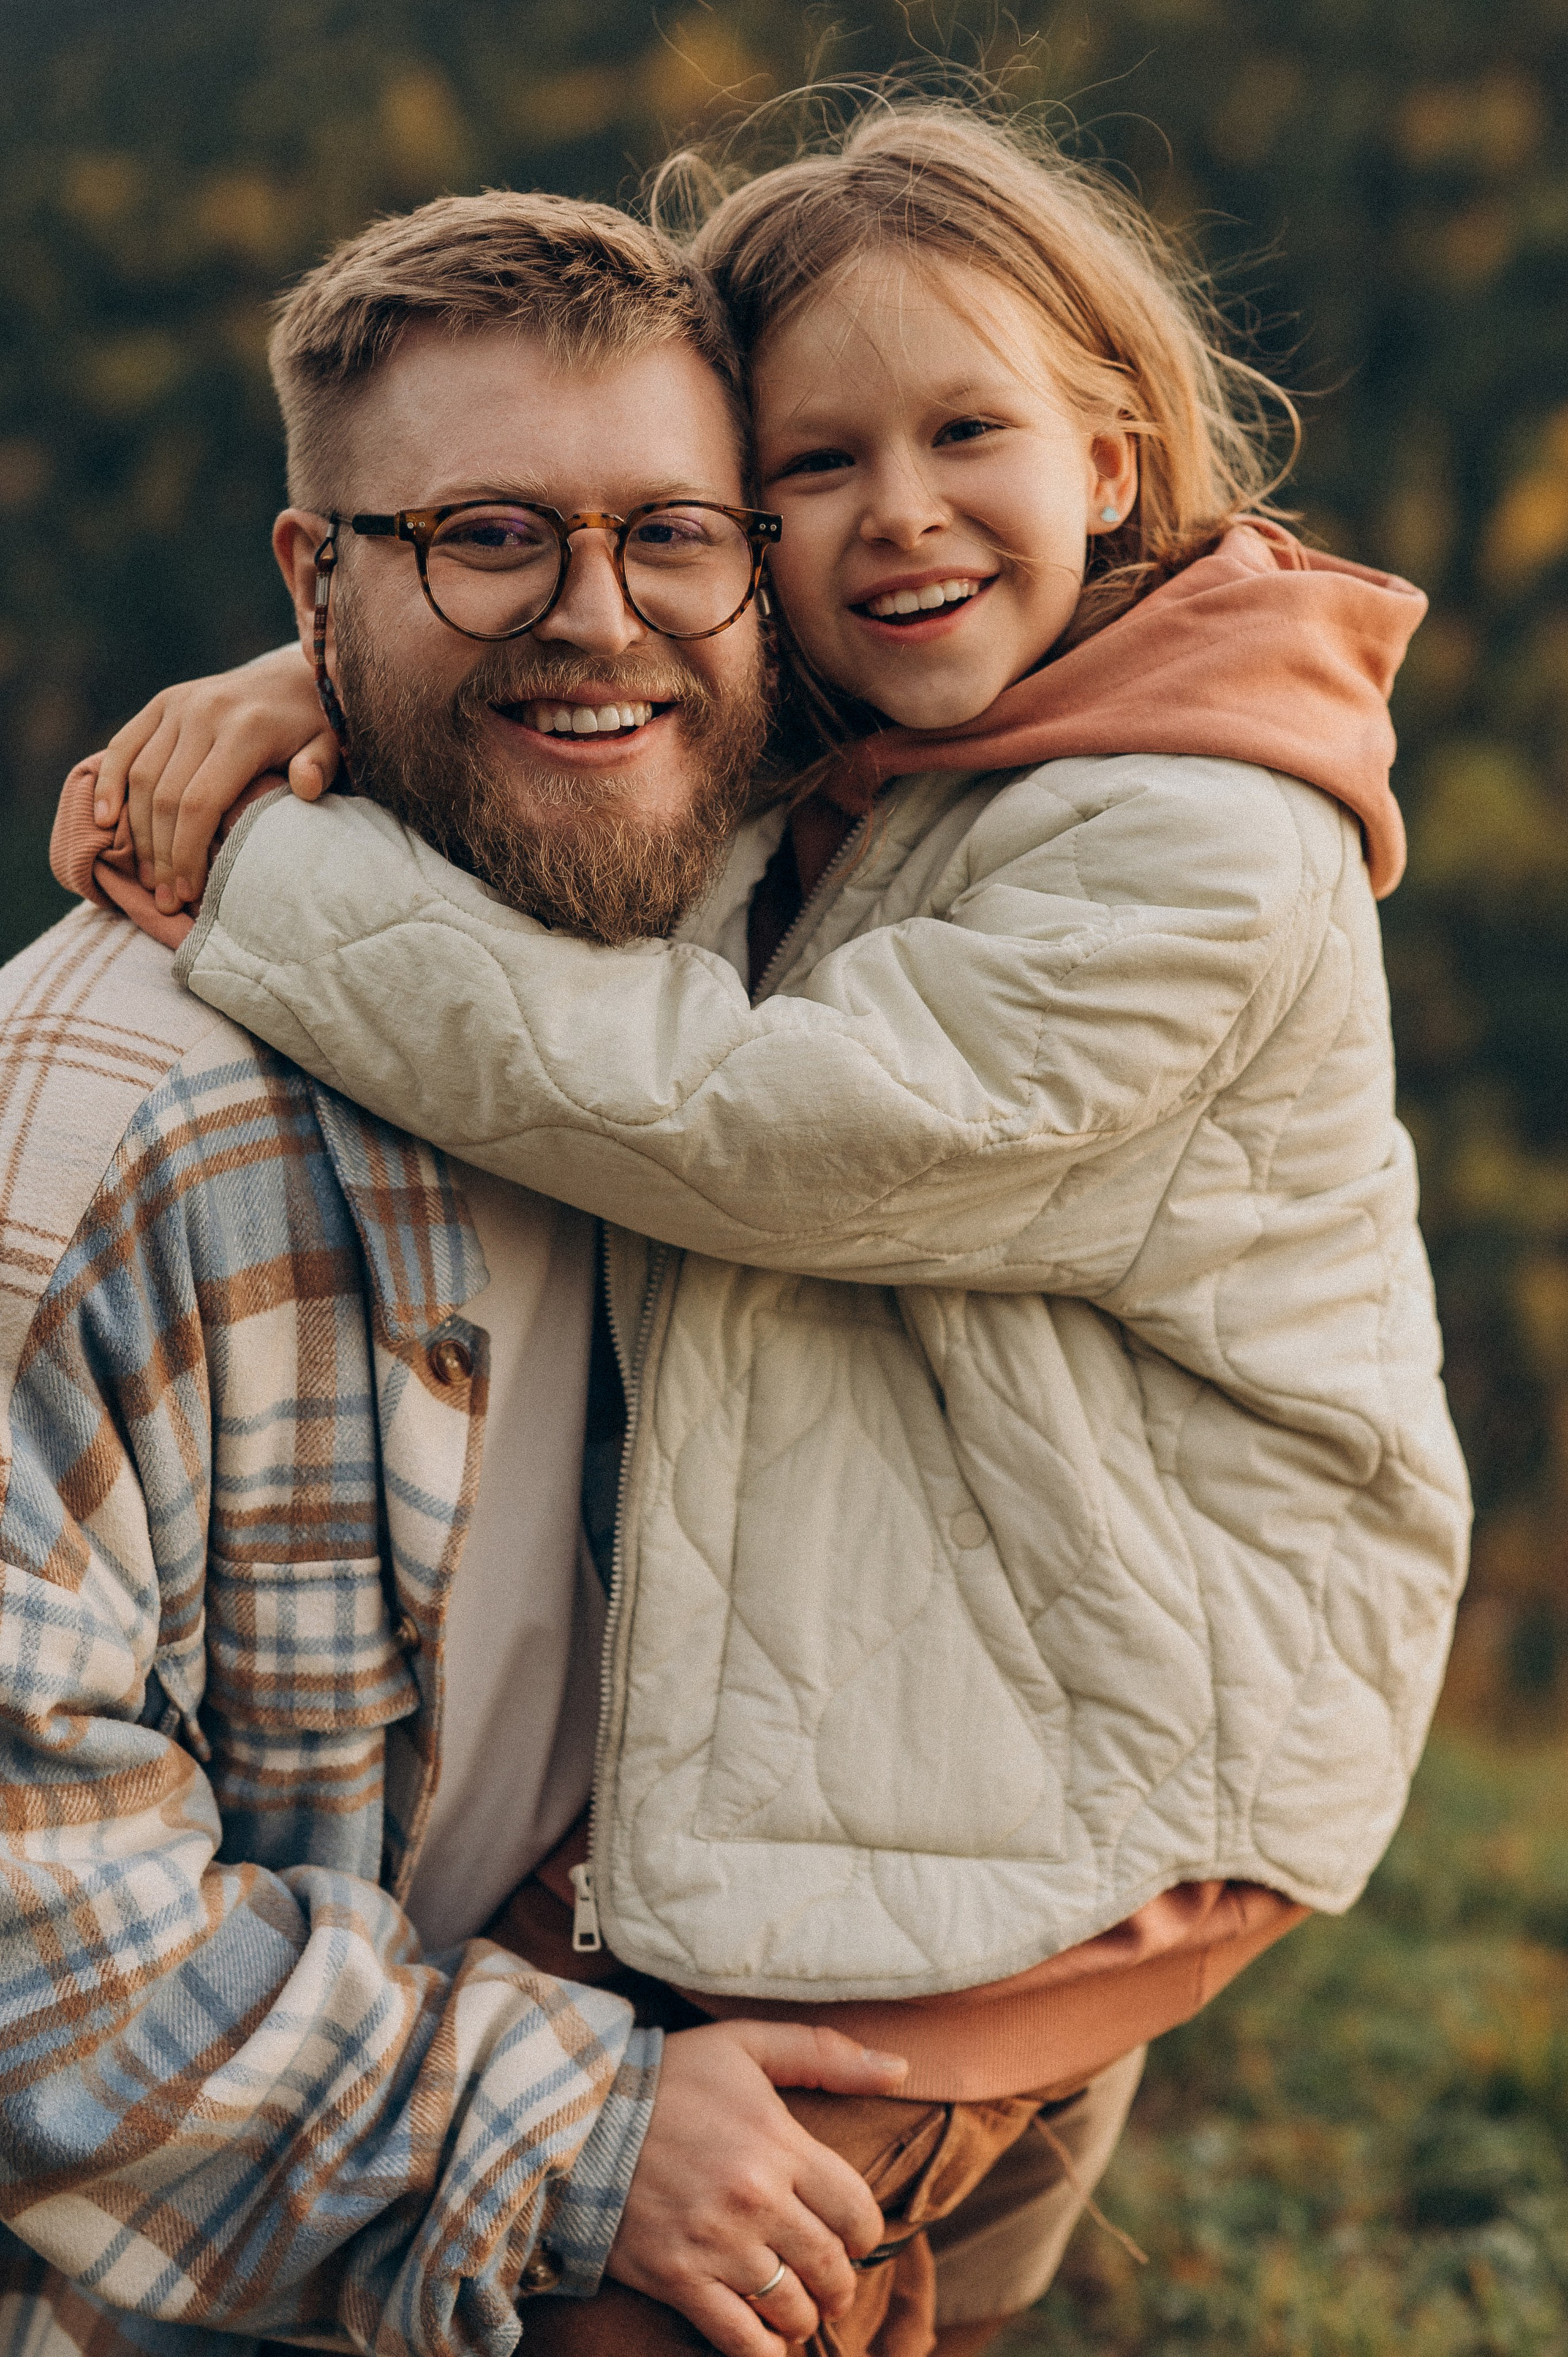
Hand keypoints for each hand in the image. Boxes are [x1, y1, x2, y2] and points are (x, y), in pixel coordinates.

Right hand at [92, 644, 337, 911]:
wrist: (295, 680)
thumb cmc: (314, 730)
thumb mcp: (330, 746)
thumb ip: (320, 767)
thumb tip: (306, 786)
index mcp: (246, 729)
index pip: (200, 803)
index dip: (187, 854)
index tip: (187, 894)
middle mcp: (206, 711)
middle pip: (166, 797)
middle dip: (162, 855)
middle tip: (166, 898)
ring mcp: (180, 703)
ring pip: (141, 777)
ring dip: (138, 832)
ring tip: (148, 877)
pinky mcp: (163, 701)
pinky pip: (123, 746)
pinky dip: (108, 784)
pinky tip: (105, 822)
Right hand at [607, 2021, 906, 2355]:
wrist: (577, 2115)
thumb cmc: (669, 2077)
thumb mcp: (746, 2044)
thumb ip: (825, 2053)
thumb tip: (900, 2068)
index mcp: (778, 2143)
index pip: (857, 2211)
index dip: (865, 2232)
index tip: (852, 2235)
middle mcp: (755, 2198)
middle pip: (829, 2266)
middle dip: (840, 2281)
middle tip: (832, 2282)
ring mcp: (715, 2243)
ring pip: (790, 2307)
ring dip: (803, 2314)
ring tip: (799, 2307)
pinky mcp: (677, 2278)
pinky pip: (739, 2337)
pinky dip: (763, 2350)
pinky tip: (767, 2341)